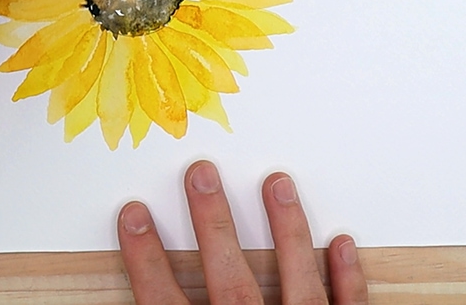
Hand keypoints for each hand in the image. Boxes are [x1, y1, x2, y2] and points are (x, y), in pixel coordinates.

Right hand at [118, 161, 367, 303]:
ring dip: (287, 231)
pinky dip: (347, 279)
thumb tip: (117, 304)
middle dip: (213, 223)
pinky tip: (343, 244)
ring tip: (278, 182)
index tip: (134, 215)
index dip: (146, 258)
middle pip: (228, 281)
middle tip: (202, 174)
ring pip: (296, 285)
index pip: (164, 302)